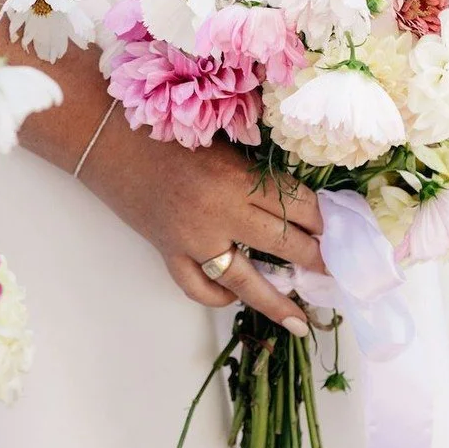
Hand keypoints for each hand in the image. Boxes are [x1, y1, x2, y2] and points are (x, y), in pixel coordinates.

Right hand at [80, 112, 324, 332]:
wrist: (104, 135)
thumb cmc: (164, 127)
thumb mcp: (220, 141)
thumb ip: (253, 172)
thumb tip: (296, 202)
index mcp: (238, 176)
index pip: (297, 205)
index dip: (326, 220)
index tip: (343, 232)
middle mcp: (220, 212)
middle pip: (283, 243)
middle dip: (316, 258)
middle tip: (338, 271)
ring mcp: (192, 238)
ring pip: (246, 279)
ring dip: (278, 300)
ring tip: (301, 320)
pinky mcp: (168, 251)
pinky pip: (198, 286)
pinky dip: (219, 297)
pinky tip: (235, 298)